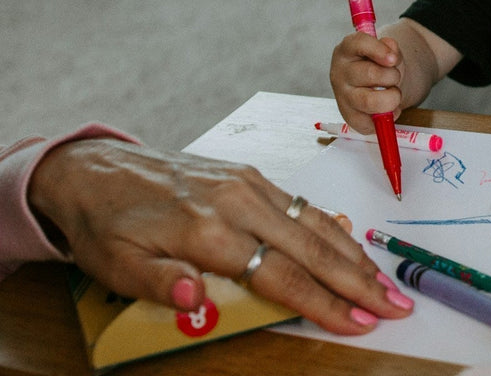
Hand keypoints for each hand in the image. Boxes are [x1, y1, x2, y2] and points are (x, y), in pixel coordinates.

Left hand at [27, 139, 413, 333]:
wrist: (94, 168)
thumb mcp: (115, 263)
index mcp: (208, 229)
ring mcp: (246, 183)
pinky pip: (299, 203)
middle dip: (358, 281)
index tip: (359, 323)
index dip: (324, 303)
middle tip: (396, 306)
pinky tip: (349, 243)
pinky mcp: (247, 174)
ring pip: (313, 222)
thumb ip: (160, 283)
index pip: (281, 275)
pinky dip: (330, 227)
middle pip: (311, 247)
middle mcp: (237, 201)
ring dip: (352, 255)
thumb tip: (195, 300)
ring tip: (384, 282)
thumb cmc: (106, 222)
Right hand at [329, 31, 403, 132]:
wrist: (375, 85)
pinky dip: (387, 117)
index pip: (358, 43)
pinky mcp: (349, 117)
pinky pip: (370, 122)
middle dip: (392, 76)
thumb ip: (392, 49)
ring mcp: (342, 96)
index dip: (378, 50)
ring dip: (391, 98)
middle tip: (395, 78)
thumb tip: (392, 54)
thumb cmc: (379, 65)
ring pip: (370, 101)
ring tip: (392, 93)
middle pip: (370, 74)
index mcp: (346, 50)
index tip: (394, 59)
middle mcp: (340, 72)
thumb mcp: (387, 51)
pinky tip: (388, 110)